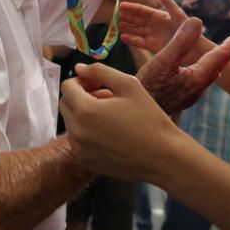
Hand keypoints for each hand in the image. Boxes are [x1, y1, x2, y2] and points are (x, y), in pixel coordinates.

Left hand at [60, 62, 181, 181]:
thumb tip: (79, 68)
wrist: (163, 158)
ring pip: (71, 122)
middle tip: (108, 98)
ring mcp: (79, 149)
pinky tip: (110, 133)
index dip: (83, 81)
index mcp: (85, 110)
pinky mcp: (85, 161)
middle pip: (66, 104)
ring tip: (112, 116)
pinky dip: (87, 132)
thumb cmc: (149, 118)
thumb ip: (100, 71)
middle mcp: (77, 131)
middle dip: (82, 96)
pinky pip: (77, 140)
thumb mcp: (128, 85)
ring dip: (85, 115)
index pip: (67, 86)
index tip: (99, 84)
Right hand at [120, 0, 187, 52]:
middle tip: (114, 15)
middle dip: (126, 17)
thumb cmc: (188, 29)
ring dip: (126, 27)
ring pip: (136, 30)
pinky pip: (139, 42)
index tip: (120, 6)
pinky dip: (131, 40)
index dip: (131, 8)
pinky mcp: (153, 46)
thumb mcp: (177, 14)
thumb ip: (167, 1)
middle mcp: (154, 25)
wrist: (195, 49)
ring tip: (116, 26)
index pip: (142, 11)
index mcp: (159, 16)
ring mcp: (153, 36)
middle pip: (136, 20)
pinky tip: (122, 37)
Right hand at [138, 18, 229, 114]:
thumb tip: (197, 21)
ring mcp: (189, 97)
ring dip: (212, 65)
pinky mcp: (181, 101)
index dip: (226, 46)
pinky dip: (200, 73)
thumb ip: (181, 41)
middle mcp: (197, 89)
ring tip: (215, 58)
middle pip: (215, 69)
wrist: (137, 115)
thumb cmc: (148, 86)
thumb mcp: (164, 59)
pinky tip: (195, 74)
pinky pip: (197, 84)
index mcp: (197, 78)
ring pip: (206, 78)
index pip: (216, 58)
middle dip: (223, 56)